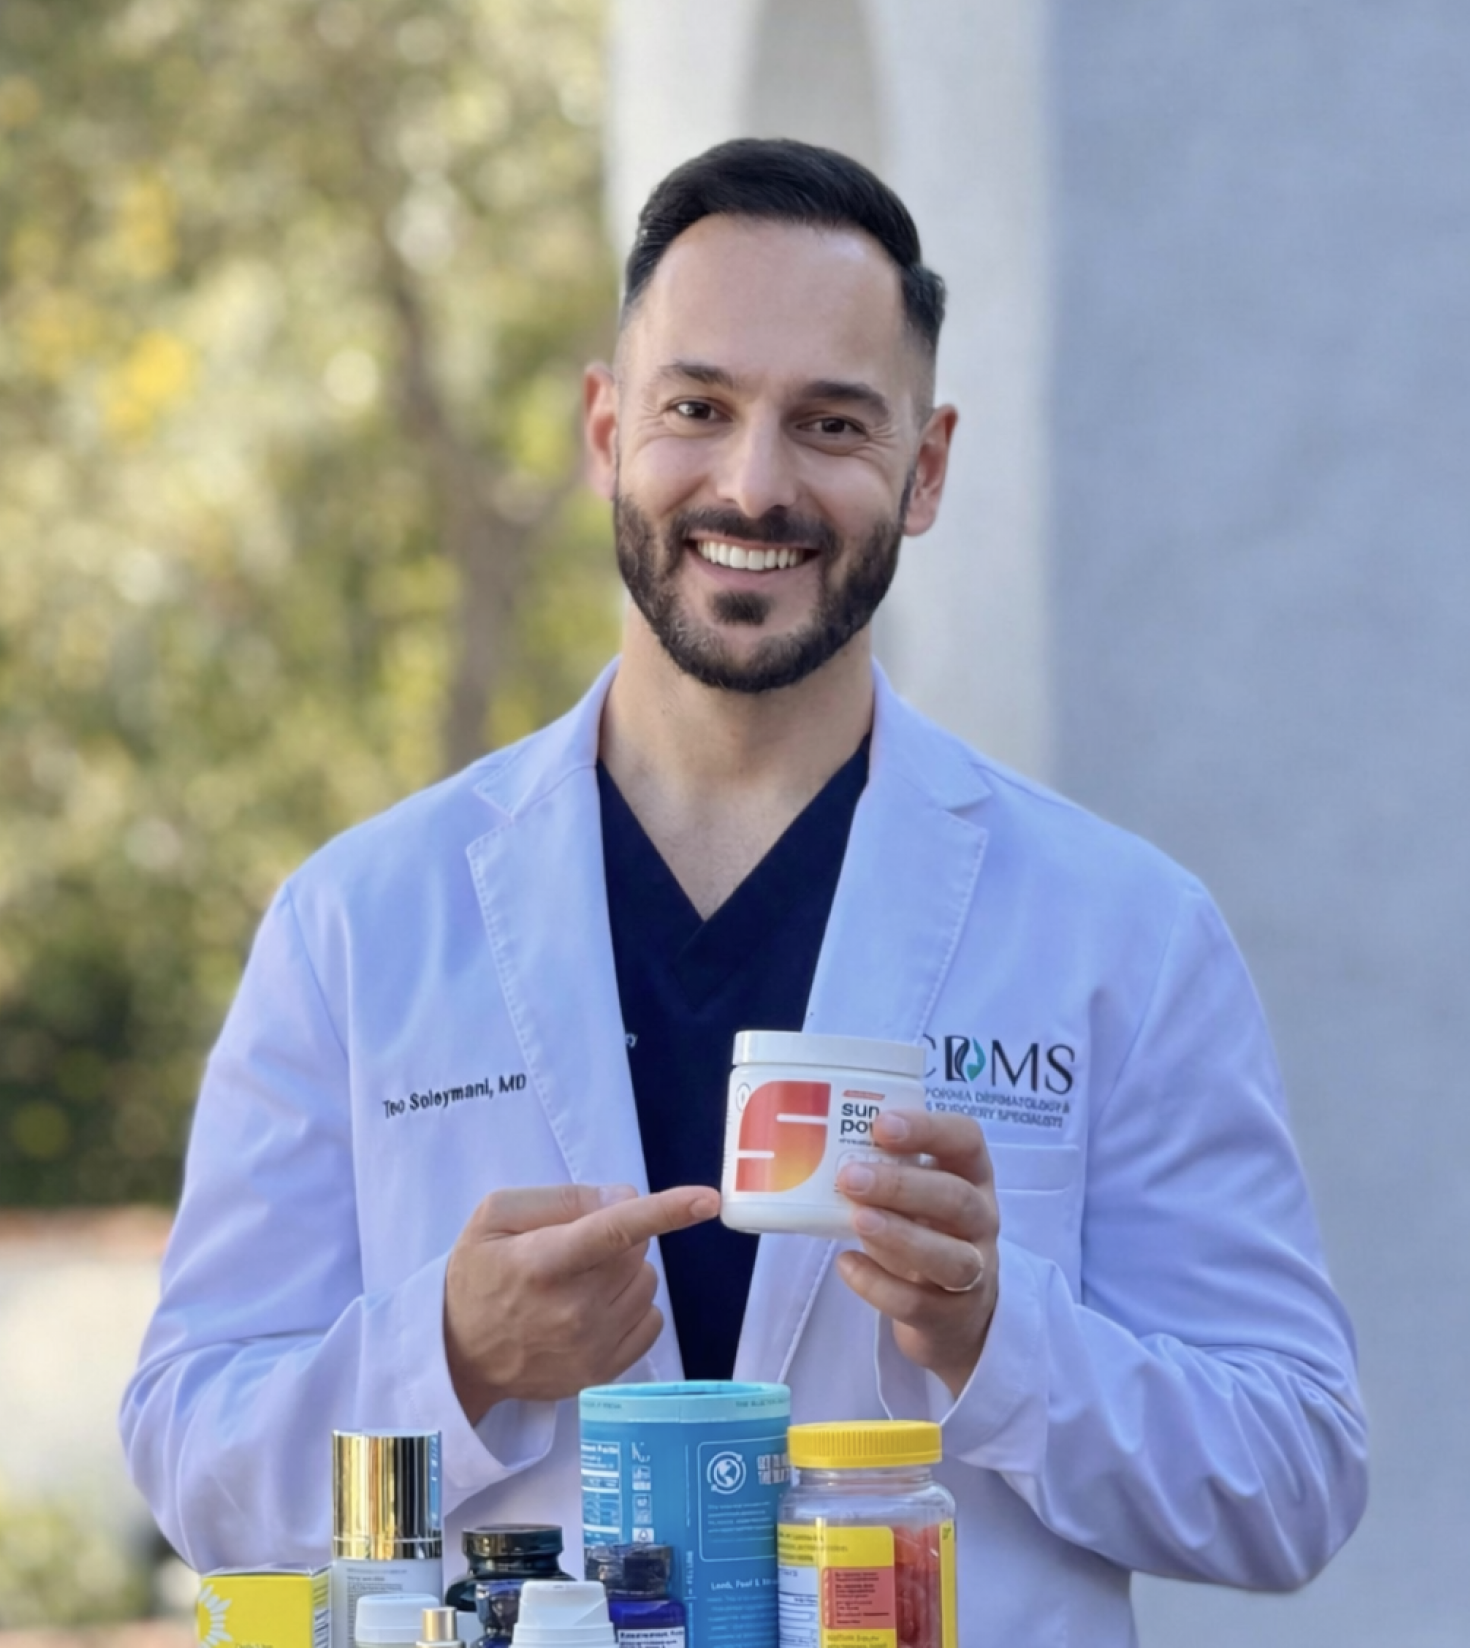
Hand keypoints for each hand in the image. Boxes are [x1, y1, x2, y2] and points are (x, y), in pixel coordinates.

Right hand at [444, 1182, 719, 1421]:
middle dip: (617, 1238)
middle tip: (575, 1250)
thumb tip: (624, 1197)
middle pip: (636, 1250)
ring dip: (625, 1273)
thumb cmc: (477, 1276)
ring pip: (646, 1283)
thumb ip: (561, 1198)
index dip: (666, 1210)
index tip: (708, 1200)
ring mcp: (592, 1346)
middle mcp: (574, 1308)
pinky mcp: (603, 1372)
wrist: (458, 1357)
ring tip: (581, 1282)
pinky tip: (595, 1310)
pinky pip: (651, 1321)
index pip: (615, 1229)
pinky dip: (633, 1307)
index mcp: (544, 1262)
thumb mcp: (496, 1217)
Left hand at [835, 1109, 998, 1396]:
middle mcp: (981, 1220)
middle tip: (851, 1177)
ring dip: (900, 1236)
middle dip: (903, 1186)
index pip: (967, 1140)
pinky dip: (879, 1285)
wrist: (954, 1314)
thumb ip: (883, 1170)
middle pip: (957, 1199)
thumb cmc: (923, 1232)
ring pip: (951, 1257)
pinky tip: (847, 1265)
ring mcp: (974, 1272)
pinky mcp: (953, 1317)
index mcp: (971, 1177)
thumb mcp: (914, 1196)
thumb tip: (818, 1147)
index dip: (929, 1129)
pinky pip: (919, 1304)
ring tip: (857, 1221)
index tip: (881, 1125)